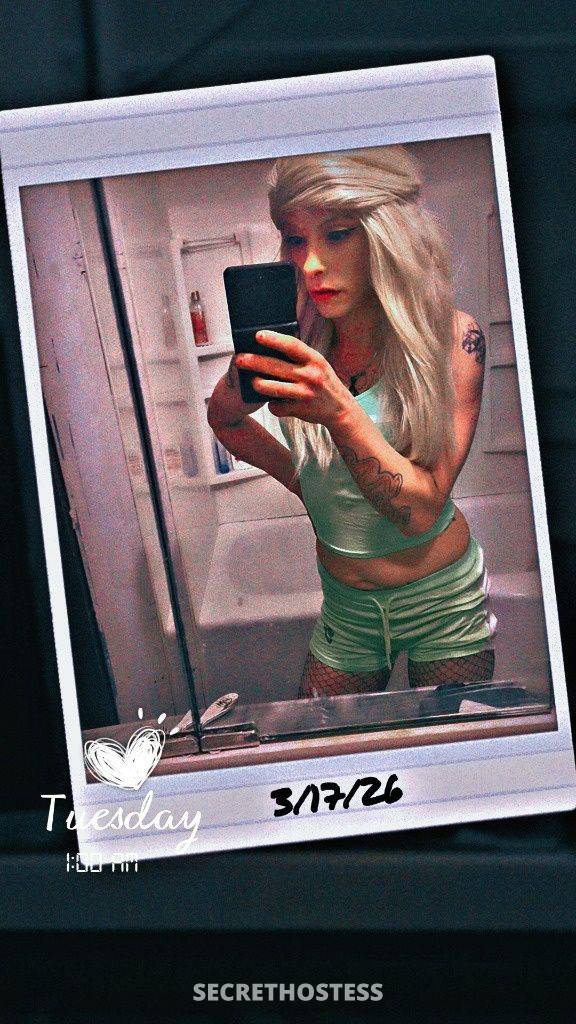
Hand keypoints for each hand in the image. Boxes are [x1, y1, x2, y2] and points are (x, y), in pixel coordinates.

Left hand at [234, 330, 354, 428]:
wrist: (340, 409)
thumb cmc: (324, 382)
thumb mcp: (317, 364)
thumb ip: (299, 356)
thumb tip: (271, 344)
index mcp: (314, 359)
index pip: (292, 346)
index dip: (274, 339)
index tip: (258, 335)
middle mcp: (310, 375)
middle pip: (277, 367)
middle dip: (255, 362)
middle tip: (239, 359)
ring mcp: (305, 394)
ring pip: (275, 389)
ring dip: (259, 385)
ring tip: (251, 382)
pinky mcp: (300, 409)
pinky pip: (278, 407)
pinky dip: (272, 405)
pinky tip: (272, 403)